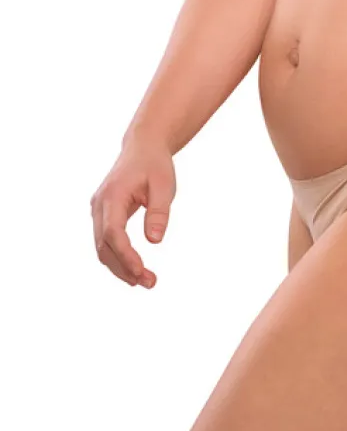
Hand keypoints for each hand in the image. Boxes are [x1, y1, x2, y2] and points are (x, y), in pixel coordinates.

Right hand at [90, 137, 176, 287]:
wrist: (143, 148)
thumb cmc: (155, 165)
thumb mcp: (164, 185)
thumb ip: (159, 212)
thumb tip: (155, 241)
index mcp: (113, 194)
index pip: (114, 232)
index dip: (126, 255)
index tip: (141, 271)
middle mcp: (99, 204)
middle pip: (104, 245)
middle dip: (124, 268)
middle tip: (149, 282)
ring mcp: (97, 210)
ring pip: (102, 247)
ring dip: (120, 267)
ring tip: (144, 281)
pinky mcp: (102, 215)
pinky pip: (105, 241)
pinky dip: (117, 257)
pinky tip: (133, 269)